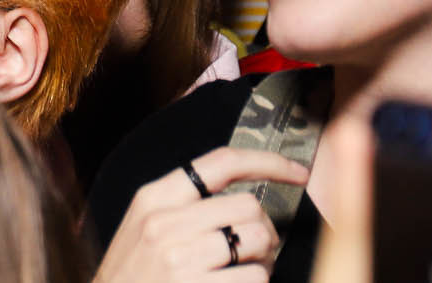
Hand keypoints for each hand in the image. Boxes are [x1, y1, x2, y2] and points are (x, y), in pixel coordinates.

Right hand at [91, 148, 304, 282]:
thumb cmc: (133, 273)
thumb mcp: (143, 226)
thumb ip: (183, 204)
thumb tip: (243, 192)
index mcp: (154, 198)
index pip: (221, 163)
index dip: (267, 162)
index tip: (298, 171)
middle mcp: (166, 223)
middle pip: (249, 206)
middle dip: (265, 228)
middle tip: (257, 248)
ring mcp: (181, 259)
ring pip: (258, 242)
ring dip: (265, 260)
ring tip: (246, 271)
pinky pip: (256, 278)